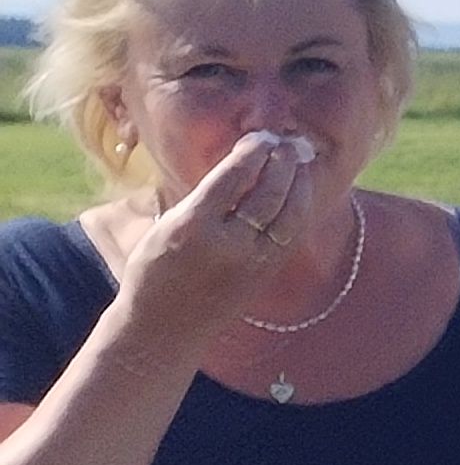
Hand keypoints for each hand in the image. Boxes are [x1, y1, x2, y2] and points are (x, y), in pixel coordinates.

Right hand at [112, 133, 317, 351]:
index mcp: (191, 227)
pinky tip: (300, 192)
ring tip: (297, 160)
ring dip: (297, 183)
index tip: (261, 136)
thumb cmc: (154, 270)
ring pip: (287, 215)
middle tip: (285, 142)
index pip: (231, 180)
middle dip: (280, 164)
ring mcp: (251, 262)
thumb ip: (200, 198)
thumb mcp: (164, 227)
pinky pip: (290, 236)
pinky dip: (299, 209)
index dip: (251, 154)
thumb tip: (238, 163)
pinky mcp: (265, 275)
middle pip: (266, 195)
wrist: (165, 328)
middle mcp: (226, 245)